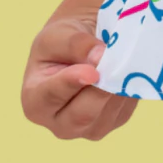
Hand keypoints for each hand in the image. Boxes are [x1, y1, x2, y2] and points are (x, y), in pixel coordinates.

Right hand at [21, 12, 137, 140]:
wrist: (80, 48)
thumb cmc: (60, 42)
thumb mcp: (59, 34)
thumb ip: (74, 44)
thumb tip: (99, 56)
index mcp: (35, 102)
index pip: (51, 97)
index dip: (71, 84)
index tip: (91, 72)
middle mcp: (59, 123)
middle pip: (82, 115)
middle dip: (100, 89)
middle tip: (116, 64)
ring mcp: (87, 128)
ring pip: (107, 113)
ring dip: (117, 86)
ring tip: (121, 59)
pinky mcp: (113, 122)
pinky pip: (123, 109)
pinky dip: (127, 89)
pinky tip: (126, 70)